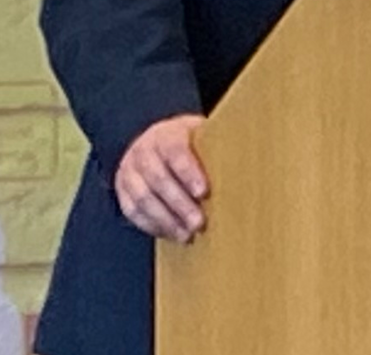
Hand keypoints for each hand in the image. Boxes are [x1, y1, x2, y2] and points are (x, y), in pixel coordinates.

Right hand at [115, 114, 208, 242]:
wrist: (154, 140)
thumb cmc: (189, 142)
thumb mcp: (202, 134)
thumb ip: (218, 146)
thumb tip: (247, 161)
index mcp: (166, 135)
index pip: (175, 151)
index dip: (188, 172)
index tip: (204, 191)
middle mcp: (143, 151)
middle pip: (158, 179)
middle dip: (180, 204)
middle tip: (199, 223)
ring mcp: (129, 171)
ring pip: (143, 198)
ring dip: (166, 220)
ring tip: (187, 234)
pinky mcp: (122, 190)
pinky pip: (132, 211)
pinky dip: (152, 225)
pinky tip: (171, 233)